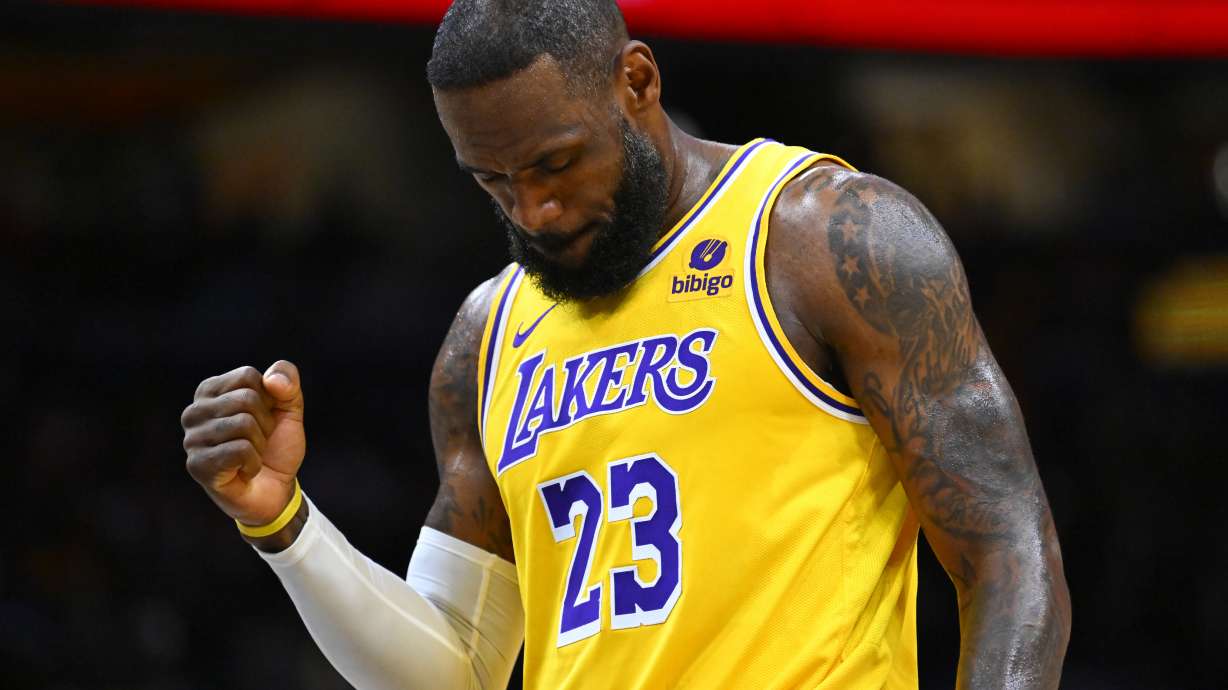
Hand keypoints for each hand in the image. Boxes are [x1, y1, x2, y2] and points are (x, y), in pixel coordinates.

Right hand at [182, 361, 305, 525]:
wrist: (276, 490)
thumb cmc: (276, 446)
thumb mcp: (290, 409)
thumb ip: (288, 383)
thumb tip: (272, 379)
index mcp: (210, 391)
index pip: (247, 376)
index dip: (268, 399)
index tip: (263, 418)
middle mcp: (194, 412)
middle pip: (246, 399)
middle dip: (266, 423)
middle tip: (258, 442)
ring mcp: (192, 439)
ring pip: (243, 424)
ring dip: (260, 444)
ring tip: (251, 456)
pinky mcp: (197, 465)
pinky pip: (240, 450)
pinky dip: (254, 463)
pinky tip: (244, 472)